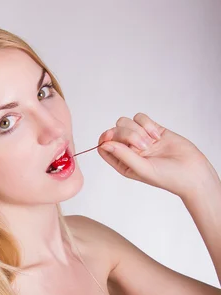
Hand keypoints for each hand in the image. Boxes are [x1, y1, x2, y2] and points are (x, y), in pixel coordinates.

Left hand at [97, 113, 218, 198]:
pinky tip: (157, 136)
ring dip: (138, 129)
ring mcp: (140, 139)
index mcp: (122, 163)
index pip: (104, 146)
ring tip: (151, 142)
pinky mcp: (152, 129)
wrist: (191, 171)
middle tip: (143, 146)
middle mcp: (129, 151)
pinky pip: (140, 118)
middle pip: (115, 131)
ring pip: (126, 122)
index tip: (112, 136)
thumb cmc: (167, 177)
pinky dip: (147, 124)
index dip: (105, 139)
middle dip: (127, 135)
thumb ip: (122, 155)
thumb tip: (104, 144)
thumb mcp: (141, 168)